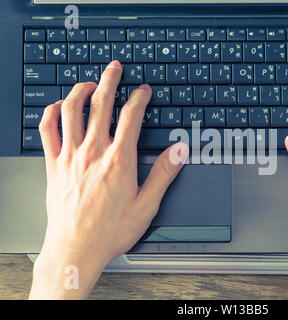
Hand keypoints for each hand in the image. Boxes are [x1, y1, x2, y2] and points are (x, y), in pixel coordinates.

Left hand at [29, 60, 187, 298]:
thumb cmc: (109, 230)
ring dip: (80, 90)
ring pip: (72, 110)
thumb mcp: (147, 205)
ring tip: (89, 82)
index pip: (131, 116)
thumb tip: (178, 151)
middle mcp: (93, 152)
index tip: (143, 90)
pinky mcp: (54, 165)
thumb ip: (163, 173)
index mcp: (119, 160)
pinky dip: (52, 112)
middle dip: (110, 80)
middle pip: (101, 104)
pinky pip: (47, 130)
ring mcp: (70, 156)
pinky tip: (58, 107)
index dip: (139, 98)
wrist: (76, 249)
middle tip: (115, 68)